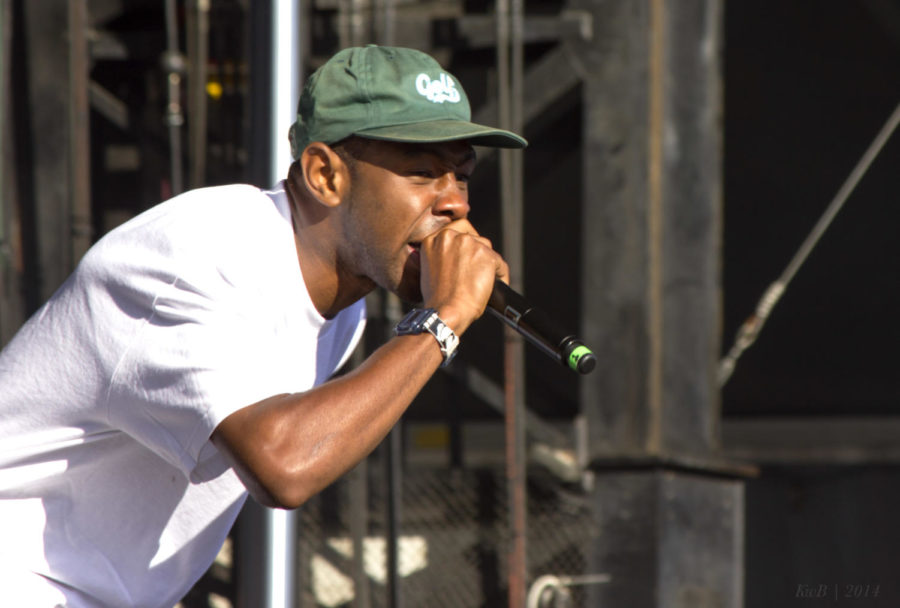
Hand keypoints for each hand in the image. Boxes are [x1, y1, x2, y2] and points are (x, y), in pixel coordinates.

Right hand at [417, 219, 508, 335]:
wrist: (446, 311)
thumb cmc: (437, 299)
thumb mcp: (429, 270)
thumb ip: (441, 256)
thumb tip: (459, 257)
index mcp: (432, 239)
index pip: (456, 229)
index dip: (464, 242)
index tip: (468, 254)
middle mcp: (450, 236)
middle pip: (473, 236)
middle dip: (477, 251)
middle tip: (478, 268)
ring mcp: (468, 244)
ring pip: (487, 249)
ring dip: (488, 263)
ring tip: (485, 281)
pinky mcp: (486, 255)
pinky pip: (500, 263)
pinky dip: (501, 275)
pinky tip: (495, 287)